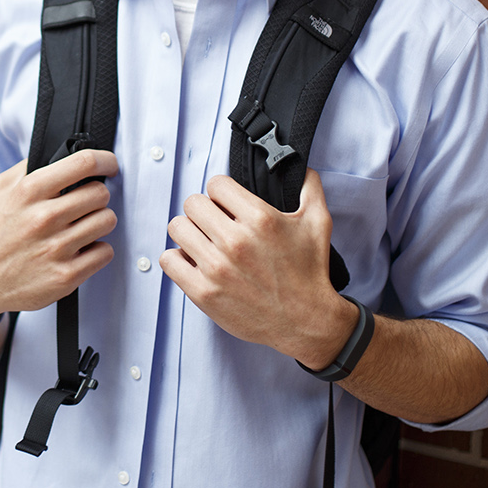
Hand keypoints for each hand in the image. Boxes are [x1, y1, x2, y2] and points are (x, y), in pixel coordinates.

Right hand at [0, 150, 118, 325]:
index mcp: (29, 191)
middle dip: (97, 196)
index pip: (83, 163)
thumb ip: (28, 168)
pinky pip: (105, 252)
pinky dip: (97, 251)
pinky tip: (80, 250)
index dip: (104, 161)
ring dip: (99, 223)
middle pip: (101, 193)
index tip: (108, 166)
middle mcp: (44, 218)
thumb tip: (60, 153)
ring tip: (82, 227)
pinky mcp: (66, 276)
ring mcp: (56, 248)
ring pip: (107, 221)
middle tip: (86, 203)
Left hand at [160, 168, 357, 369]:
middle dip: (204, 210)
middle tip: (215, 224)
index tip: (228, 204)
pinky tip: (194, 261)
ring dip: (189, 232)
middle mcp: (235, 241)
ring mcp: (217, 268)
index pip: (216, 184)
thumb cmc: (311, 271)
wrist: (308, 320)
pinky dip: (177, 258)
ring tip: (203, 241)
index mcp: (259, 218)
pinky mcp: (204, 292)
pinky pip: (168, 260)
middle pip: (192, 203)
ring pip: (177, 227)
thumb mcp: (318, 223)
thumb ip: (310, 188)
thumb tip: (303, 167)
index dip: (222, 192)